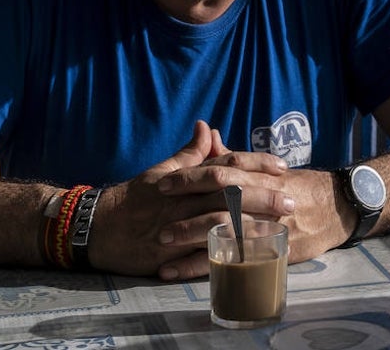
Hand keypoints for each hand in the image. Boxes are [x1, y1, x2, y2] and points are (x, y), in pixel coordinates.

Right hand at [87, 121, 290, 279]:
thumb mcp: (161, 171)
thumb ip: (189, 153)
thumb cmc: (133, 198)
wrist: (97, 227)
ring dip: (250, 226)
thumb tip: (206, 128)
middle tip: (291, 200)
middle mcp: (183, 200)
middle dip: (263, 196)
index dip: (255, 164)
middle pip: (229, 194)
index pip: (226, 164)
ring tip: (277, 231)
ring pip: (218, 223)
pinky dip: (224, 257)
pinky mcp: (168, 255)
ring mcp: (176, 227)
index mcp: (185, 178)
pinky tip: (247, 261)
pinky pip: (200, 256)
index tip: (282, 166)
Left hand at [160, 147, 353, 266]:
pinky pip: (234, 259)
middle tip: (157, 215)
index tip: (163, 184)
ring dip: (190, 238)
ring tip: (161, 245)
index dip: (191, 177)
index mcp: (259, 176)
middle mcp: (263, 197)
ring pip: (226, 230)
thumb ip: (235, 157)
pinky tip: (179, 272)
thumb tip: (208, 135)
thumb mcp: (269, 169)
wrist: (339, 207)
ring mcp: (268, 224)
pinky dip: (204, 266)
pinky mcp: (272, 250)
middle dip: (186, 208)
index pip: (222, 171)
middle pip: (221, 199)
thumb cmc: (299, 186)